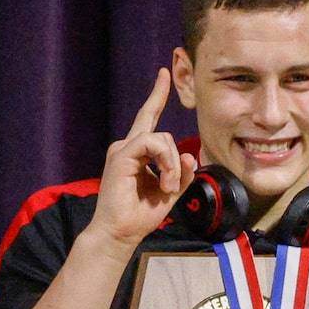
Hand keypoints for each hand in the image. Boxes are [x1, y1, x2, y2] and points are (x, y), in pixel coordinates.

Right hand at [89, 69, 189, 247]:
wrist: (119, 233)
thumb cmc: (139, 216)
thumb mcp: (169, 193)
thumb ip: (180, 174)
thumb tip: (189, 156)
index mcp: (136, 154)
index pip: (148, 118)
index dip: (157, 96)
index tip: (164, 74)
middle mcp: (127, 147)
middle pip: (159, 128)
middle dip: (171, 150)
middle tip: (169, 184)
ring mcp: (122, 149)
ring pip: (161, 138)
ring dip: (171, 164)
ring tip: (168, 188)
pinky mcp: (121, 155)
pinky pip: (152, 144)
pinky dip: (164, 162)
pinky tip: (164, 182)